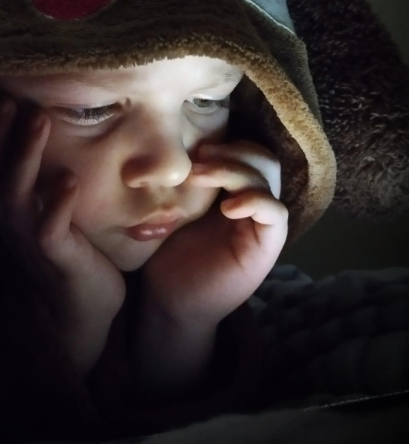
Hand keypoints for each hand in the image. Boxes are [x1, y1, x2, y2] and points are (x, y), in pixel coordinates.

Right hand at [0, 92, 125, 325]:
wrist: (82, 311)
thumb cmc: (67, 250)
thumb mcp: (44, 211)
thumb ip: (36, 180)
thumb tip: (44, 128)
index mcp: (4, 211)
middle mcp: (10, 223)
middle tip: (7, 97)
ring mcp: (30, 240)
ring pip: (15, 196)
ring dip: (25, 155)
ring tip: (39, 118)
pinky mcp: (57, 258)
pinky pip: (50, 230)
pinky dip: (57, 204)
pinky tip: (69, 178)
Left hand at [141, 140, 288, 327]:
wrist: (170, 300)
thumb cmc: (167, 252)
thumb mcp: (171, 206)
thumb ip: (182, 178)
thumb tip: (171, 144)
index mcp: (231, 188)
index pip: (247, 151)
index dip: (226, 144)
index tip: (194, 150)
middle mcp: (251, 201)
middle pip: (263, 159)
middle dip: (233, 152)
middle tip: (200, 159)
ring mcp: (261, 223)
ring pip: (269, 180)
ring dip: (237, 171)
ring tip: (201, 178)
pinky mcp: (267, 246)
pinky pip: (277, 214)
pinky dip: (257, 202)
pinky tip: (229, 208)